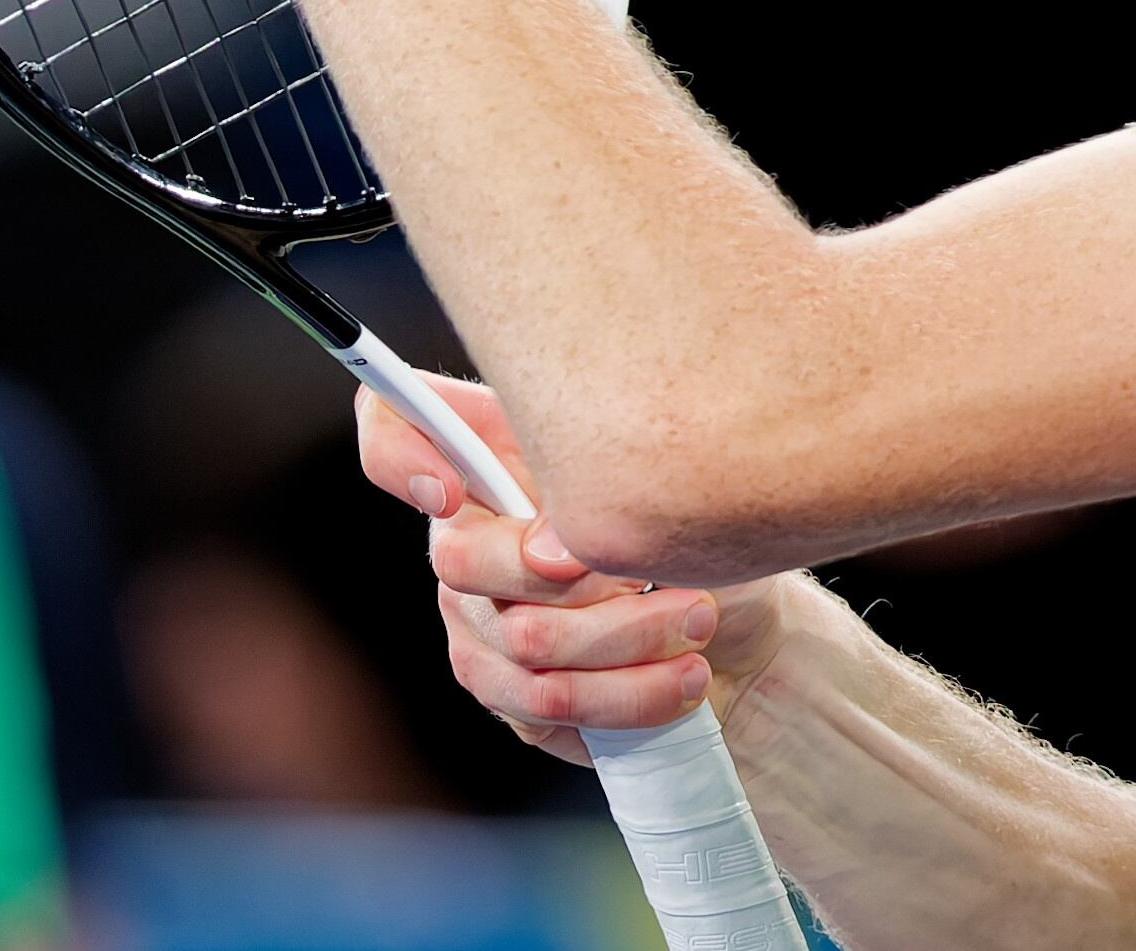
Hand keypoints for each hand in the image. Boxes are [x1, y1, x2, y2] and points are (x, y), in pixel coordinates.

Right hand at [358, 376, 789, 761]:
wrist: (744, 629)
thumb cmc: (699, 532)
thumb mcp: (676, 475)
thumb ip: (611, 474)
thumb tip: (558, 543)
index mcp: (494, 456)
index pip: (392, 430)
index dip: (399, 455)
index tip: (451, 490)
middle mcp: (470, 537)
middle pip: (460, 557)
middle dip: (575, 572)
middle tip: (655, 572)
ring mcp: (480, 623)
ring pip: (523, 638)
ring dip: (628, 635)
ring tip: (698, 622)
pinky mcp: (512, 699)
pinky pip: (550, 705)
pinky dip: (630, 693)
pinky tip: (683, 676)